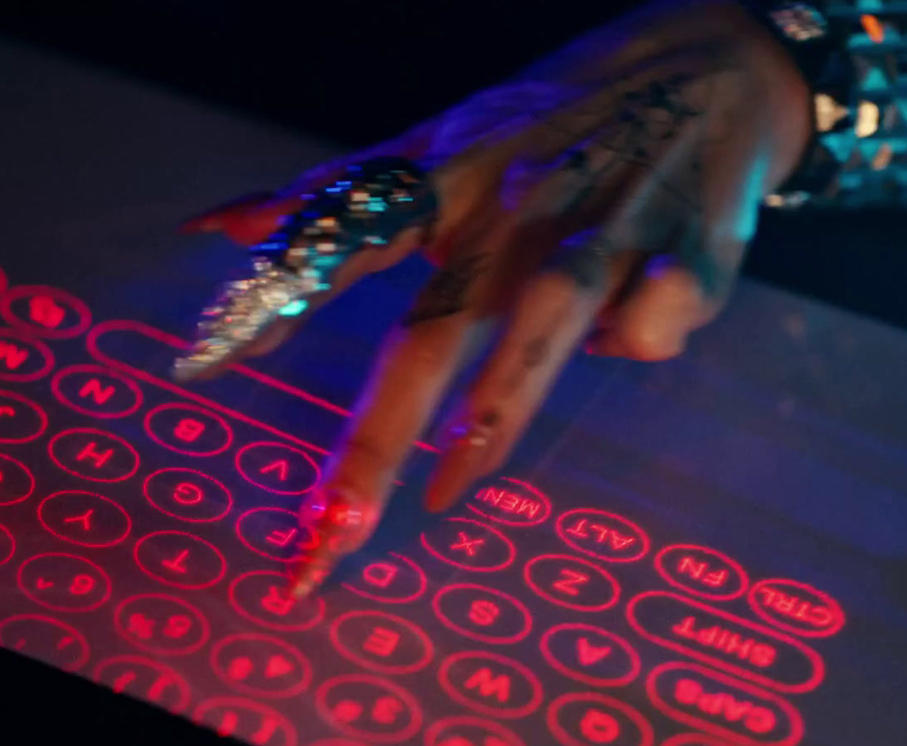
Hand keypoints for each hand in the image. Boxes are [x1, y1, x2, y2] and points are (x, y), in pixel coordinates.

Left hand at [181, 0, 810, 596]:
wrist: (705, 57)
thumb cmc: (545, 120)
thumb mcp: (437, 141)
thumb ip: (330, 196)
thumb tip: (211, 228)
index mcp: (447, 178)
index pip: (344, 241)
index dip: (274, 301)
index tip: (200, 368)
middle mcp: (514, 206)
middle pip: (433, 328)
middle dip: (378, 436)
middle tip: (331, 527)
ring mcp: (602, 223)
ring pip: (546, 321)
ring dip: (497, 409)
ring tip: (445, 491)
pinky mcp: (688, 248)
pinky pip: (650, 318)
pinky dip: (635, 341)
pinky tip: (621, 343)